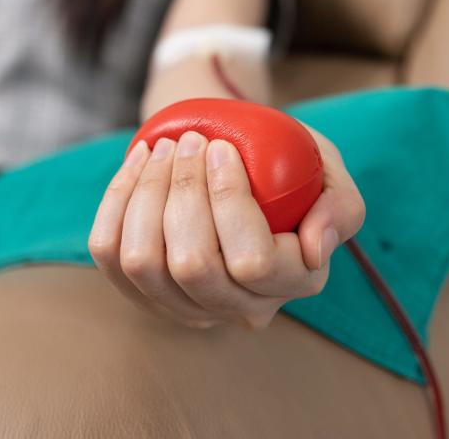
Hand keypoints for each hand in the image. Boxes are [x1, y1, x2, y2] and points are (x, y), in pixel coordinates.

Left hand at [88, 129, 364, 329]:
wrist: (235, 156)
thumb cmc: (286, 159)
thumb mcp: (328, 169)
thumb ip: (340, 205)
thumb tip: (315, 249)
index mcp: (293, 282)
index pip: (253, 262)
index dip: (229, 201)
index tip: (220, 148)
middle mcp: (238, 307)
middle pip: (193, 267)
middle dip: (183, 192)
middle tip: (191, 141)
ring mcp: (184, 305)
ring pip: (144, 263)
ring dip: (148, 193)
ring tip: (166, 148)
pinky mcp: (140, 290)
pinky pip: (109, 253)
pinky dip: (117, 200)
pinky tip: (140, 162)